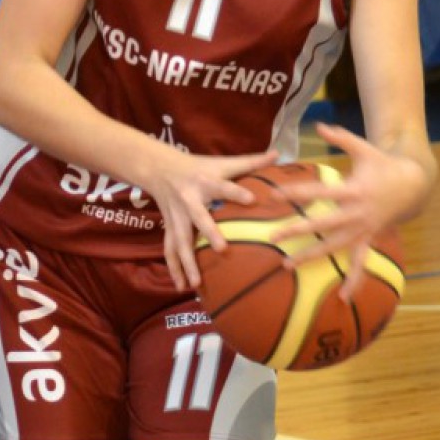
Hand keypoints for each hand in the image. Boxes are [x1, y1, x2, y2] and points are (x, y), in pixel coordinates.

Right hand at [144, 145, 278, 291]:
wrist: (159, 169)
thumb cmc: (199, 166)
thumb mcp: (222, 162)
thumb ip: (251, 161)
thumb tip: (279, 153)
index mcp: (206, 181)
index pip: (224, 187)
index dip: (237, 192)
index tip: (253, 199)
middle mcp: (189, 200)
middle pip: (199, 217)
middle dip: (209, 233)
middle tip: (221, 249)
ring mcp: (177, 217)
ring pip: (180, 240)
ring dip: (187, 262)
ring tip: (196, 283)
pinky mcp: (170, 228)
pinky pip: (170, 250)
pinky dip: (175, 269)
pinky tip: (181, 286)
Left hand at [271, 123, 426, 299]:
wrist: (413, 185)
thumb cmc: (383, 164)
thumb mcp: (364, 147)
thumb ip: (341, 137)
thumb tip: (319, 126)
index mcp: (353, 190)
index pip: (319, 191)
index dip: (297, 192)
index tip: (274, 195)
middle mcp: (356, 213)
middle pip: (322, 223)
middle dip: (297, 230)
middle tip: (273, 236)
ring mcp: (363, 230)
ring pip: (334, 247)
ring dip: (311, 257)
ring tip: (286, 266)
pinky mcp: (368, 239)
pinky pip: (360, 263)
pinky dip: (353, 281)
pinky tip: (343, 298)